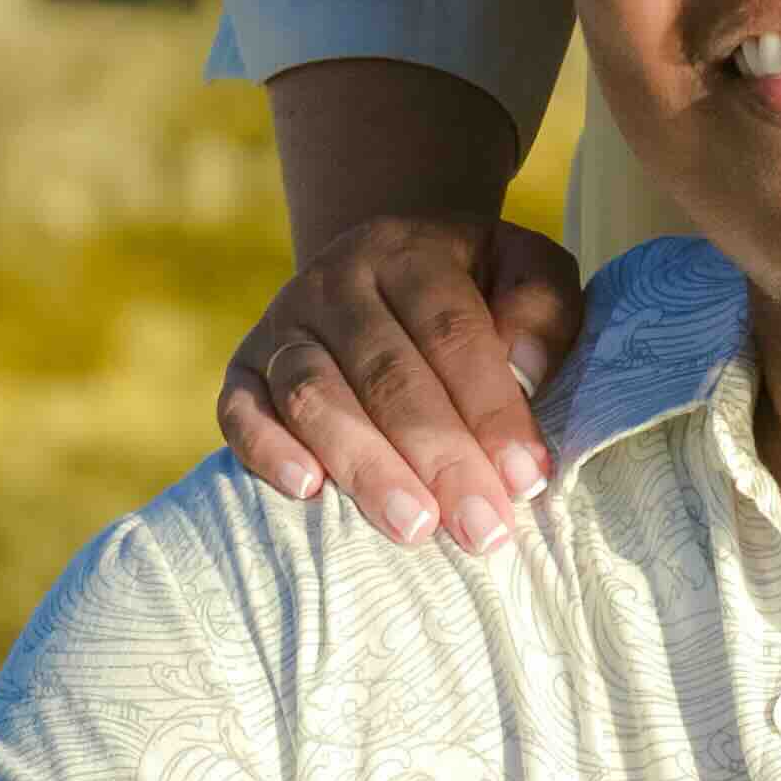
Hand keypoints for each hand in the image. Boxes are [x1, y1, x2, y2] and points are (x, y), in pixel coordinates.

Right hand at [219, 208, 586, 555]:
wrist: (383, 270)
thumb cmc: (475, 288)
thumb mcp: (522, 267)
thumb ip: (540, 306)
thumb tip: (527, 368)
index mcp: (409, 251)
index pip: (450, 330)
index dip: (490, 407)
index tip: (526, 478)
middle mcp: (336, 282)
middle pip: (386, 373)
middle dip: (438, 456)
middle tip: (480, 529)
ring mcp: (283, 324)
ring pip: (314, 395)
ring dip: (365, 465)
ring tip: (414, 527)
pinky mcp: (244, 368)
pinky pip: (240, 410)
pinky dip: (268, 449)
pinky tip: (308, 491)